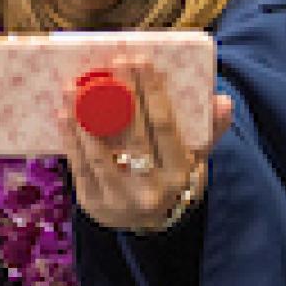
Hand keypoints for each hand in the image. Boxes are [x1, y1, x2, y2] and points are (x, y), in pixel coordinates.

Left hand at [57, 61, 232, 232]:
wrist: (147, 224)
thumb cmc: (171, 178)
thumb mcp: (196, 160)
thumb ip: (209, 130)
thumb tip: (221, 99)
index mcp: (180, 174)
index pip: (165, 127)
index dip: (152, 93)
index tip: (141, 61)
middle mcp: (151, 189)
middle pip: (133, 136)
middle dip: (121, 97)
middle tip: (110, 63)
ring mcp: (120, 199)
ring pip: (99, 153)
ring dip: (83, 117)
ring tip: (73, 86)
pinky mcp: (93, 202)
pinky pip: (80, 166)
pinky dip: (71, 139)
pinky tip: (63, 115)